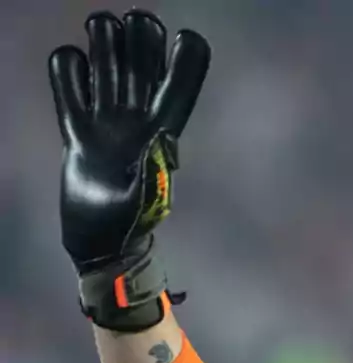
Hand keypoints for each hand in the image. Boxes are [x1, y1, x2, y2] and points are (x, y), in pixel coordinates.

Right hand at [48, 9, 208, 330]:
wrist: (100, 242)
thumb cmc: (131, 226)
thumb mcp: (147, 199)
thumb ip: (152, 168)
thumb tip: (159, 135)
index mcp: (165, 128)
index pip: (184, 79)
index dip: (188, 54)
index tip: (181, 39)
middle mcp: (137, 116)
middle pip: (143, 55)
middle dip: (140, 33)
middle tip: (129, 32)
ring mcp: (106, 118)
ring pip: (107, 57)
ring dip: (103, 40)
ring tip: (97, 44)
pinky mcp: (75, 126)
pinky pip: (68, 81)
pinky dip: (66, 69)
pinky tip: (70, 77)